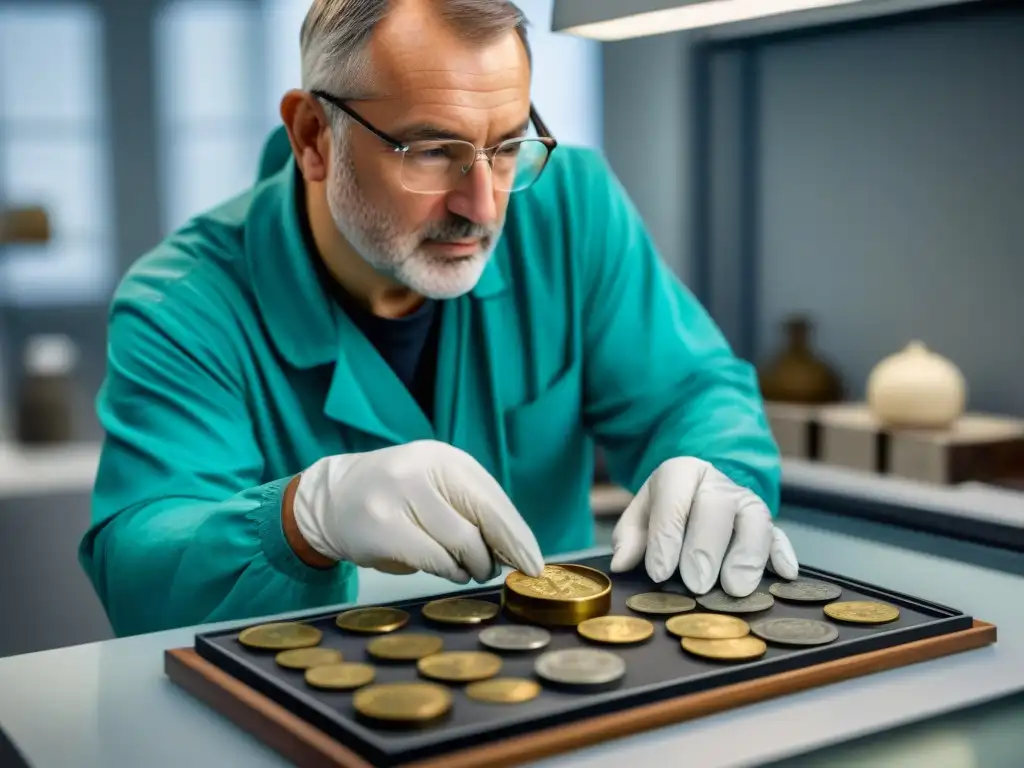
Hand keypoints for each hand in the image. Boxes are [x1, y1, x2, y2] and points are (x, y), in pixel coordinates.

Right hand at [290, 440, 544, 583]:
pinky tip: (451, 572)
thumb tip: (512, 549)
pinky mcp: (382, 525)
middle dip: (501, 553)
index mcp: (445, 458)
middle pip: (482, 519)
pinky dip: (449, 571)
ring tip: (471, 570)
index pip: (493, 500)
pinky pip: (433, 558)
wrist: (331, 500)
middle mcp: (424, 469)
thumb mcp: (436, 487)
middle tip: (507, 571)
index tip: (534, 563)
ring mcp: (400, 495)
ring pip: (460, 542)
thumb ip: (471, 510)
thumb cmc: (396, 498)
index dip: (517, 536)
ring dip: (473, 565)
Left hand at [610, 456, 798, 595]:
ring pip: (756, 520)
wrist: (700, 490)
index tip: (659, 573)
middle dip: (706, 548)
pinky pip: (781, 535)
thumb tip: (621, 562)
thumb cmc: (666, 508)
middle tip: (696, 584)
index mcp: (682, 473)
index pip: (674, 500)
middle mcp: (719, 484)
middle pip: (717, 507)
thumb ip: (630, 537)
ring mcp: (747, 503)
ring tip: (735, 588)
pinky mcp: (769, 525)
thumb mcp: (641, 514)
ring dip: (747, 555)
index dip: (667, 537)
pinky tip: (784, 574)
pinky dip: (783, 554)